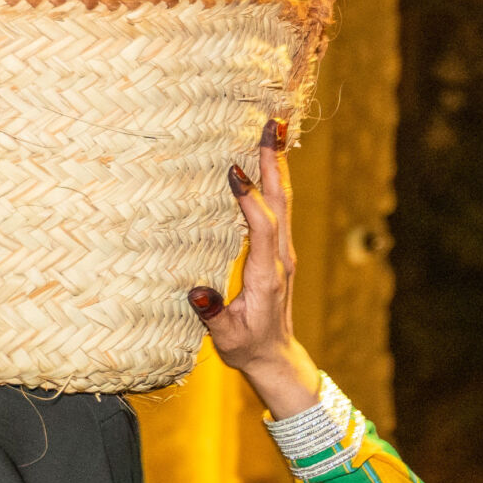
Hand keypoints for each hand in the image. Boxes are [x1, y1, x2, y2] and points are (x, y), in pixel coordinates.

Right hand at [189, 120, 323, 418]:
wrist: (276, 358)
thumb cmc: (247, 348)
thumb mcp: (226, 338)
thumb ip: (213, 315)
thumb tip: (198, 293)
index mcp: (266, 277)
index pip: (263, 230)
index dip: (251, 200)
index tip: (235, 170)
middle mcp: (280, 259)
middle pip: (281, 203)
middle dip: (274, 163)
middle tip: (271, 124)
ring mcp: (284, 252)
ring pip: (283, 200)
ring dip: (277, 164)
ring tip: (273, 129)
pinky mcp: (281, 250)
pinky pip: (280, 208)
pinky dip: (274, 179)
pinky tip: (269, 158)